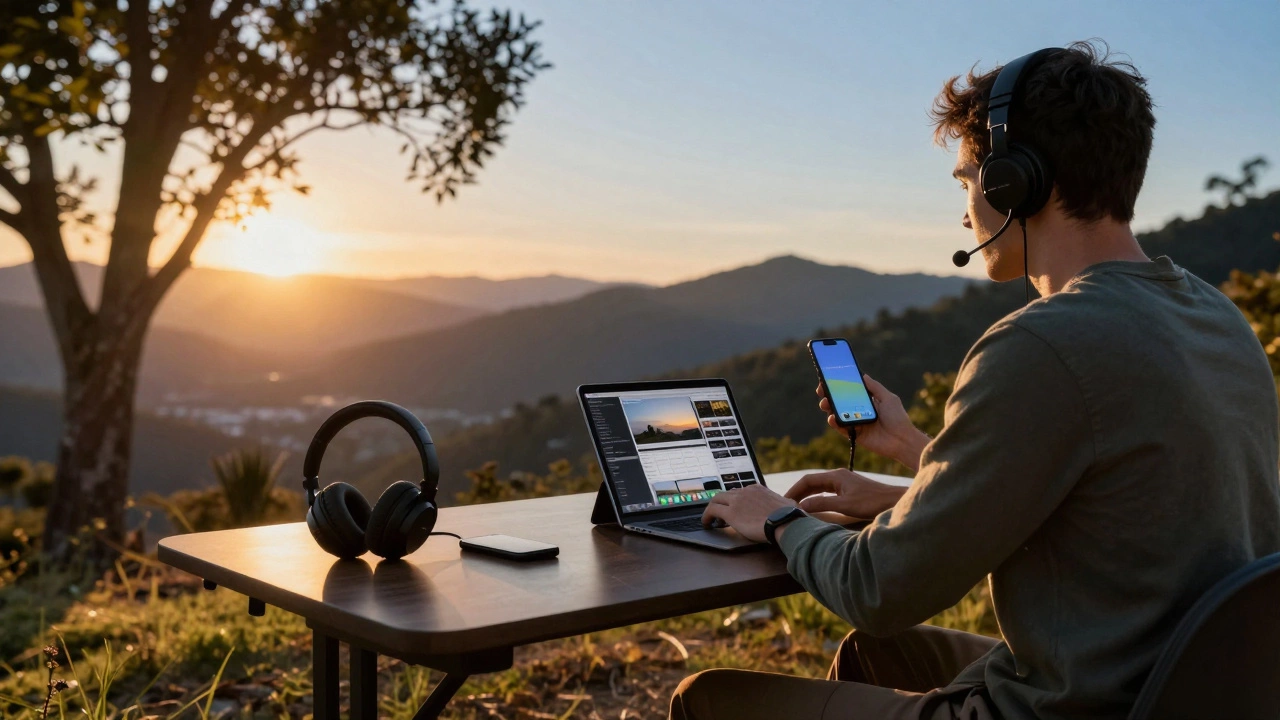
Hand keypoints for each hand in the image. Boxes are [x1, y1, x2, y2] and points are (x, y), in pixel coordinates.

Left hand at [701, 485, 795, 543]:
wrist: (785, 522)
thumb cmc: (790, 517)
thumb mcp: (789, 504)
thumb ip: (784, 503)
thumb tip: (792, 506)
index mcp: (757, 489)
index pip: (740, 491)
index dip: (734, 501)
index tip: (733, 508)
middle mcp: (745, 491)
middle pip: (726, 494)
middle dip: (721, 503)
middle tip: (719, 515)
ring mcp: (737, 501)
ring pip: (716, 499)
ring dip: (712, 509)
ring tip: (711, 520)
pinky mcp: (731, 513)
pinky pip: (711, 510)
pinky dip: (706, 516)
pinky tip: (707, 524)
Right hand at [784, 468, 906, 518]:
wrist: (894, 501)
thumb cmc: (871, 502)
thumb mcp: (844, 505)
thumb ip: (822, 504)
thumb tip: (801, 506)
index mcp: (836, 476)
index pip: (808, 479)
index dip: (794, 490)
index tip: (784, 501)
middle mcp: (838, 476)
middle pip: (812, 482)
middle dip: (799, 492)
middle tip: (786, 505)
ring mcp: (845, 482)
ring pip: (820, 487)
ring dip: (808, 495)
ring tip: (796, 506)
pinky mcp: (850, 489)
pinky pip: (828, 491)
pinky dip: (818, 497)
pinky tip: (815, 506)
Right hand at [816, 374, 930, 470]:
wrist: (902, 440)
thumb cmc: (898, 418)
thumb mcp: (888, 398)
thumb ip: (874, 387)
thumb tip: (863, 375)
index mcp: (866, 400)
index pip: (848, 390)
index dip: (837, 385)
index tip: (827, 379)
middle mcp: (858, 410)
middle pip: (839, 401)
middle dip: (828, 394)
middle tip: (822, 391)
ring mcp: (855, 422)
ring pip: (836, 413)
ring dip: (828, 407)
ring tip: (825, 404)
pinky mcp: (853, 434)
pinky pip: (840, 427)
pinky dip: (834, 422)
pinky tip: (832, 417)